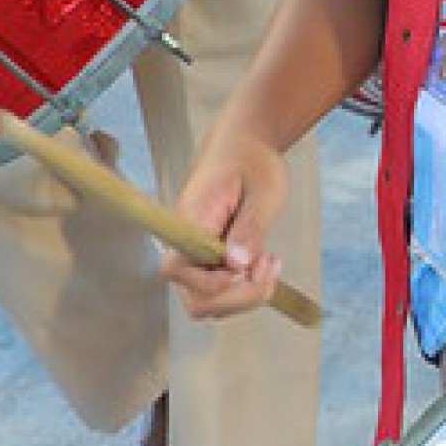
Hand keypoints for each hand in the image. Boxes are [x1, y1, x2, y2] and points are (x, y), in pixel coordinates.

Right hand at [160, 135, 290, 319]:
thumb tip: (237, 265)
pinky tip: (263, 265)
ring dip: (244, 295)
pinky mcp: (210, 259)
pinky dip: (245, 288)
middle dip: (236, 298)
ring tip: (269, 265)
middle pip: (194, 297)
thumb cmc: (252, 161)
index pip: (176, 268)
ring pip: (208, 301)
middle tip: (267, 271)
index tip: (242, 269)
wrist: (245, 144)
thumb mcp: (263, 192)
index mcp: (192, 220)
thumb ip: (249, 229)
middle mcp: (187, 242)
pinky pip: (220, 290)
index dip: (207, 283)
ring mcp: (197, 254)